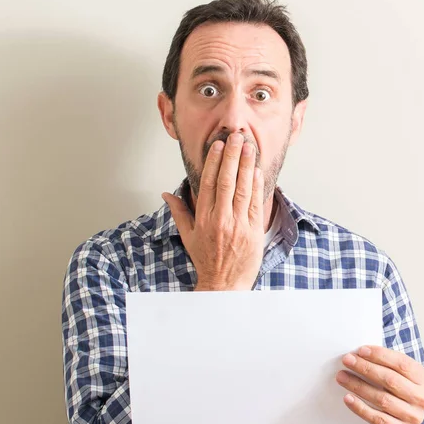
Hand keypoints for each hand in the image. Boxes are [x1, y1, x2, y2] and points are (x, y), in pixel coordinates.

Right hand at [162, 133, 264, 290]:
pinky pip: (254, 203)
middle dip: (231, 157)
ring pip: (242, 189)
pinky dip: (256, 186)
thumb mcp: (188, 237)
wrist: (224, 285)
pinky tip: (256, 171)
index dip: (213, 162)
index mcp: (203, 219)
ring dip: (246, 166)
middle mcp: (220, 220)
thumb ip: (179, 212)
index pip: (208, 184)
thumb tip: (166, 194)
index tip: (217, 146)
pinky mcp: (253, 232)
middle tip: (236, 137)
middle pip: (226, 181)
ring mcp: (238, 226)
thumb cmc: (206, 261)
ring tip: (249, 147)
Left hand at [336, 345, 423, 423]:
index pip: (402, 363)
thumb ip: (387, 366)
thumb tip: (360, 354)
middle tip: (347, 360)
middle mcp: (421, 398)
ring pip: (381, 399)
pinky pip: (377, 418)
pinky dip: (360, 407)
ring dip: (358, 386)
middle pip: (390, 380)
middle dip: (365, 368)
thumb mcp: (400, 378)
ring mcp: (412, 416)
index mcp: (423, 379)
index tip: (361, 350)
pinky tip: (348, 398)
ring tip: (342, 377)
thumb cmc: (398, 395)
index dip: (380, 355)